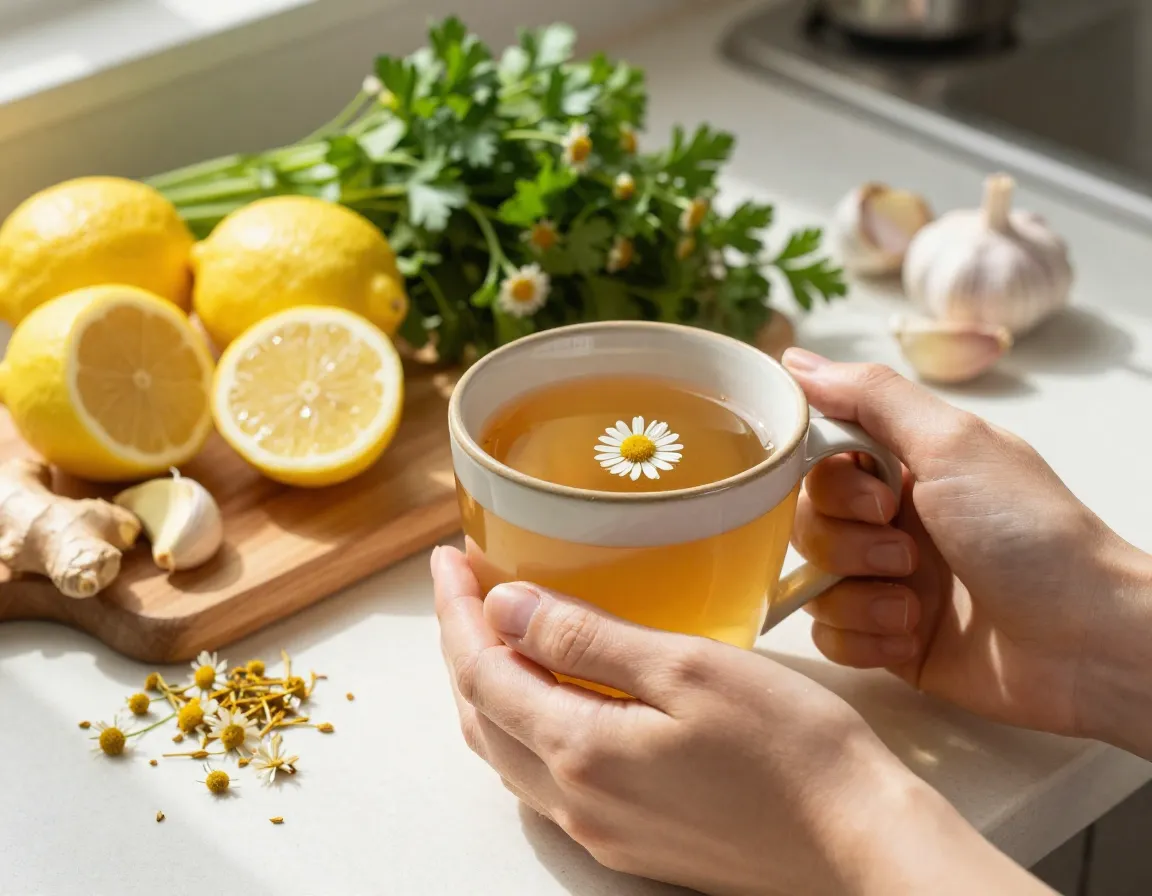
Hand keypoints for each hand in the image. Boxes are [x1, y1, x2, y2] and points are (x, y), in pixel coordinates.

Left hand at [432, 545, 1044, 895]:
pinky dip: (528, 723)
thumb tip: (506, 607)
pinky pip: (547, 777)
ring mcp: (602, 829)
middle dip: (462, 644)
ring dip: (490, 687)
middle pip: (482, 715)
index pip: (481, 671)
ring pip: (508, 751)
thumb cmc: (792, 751)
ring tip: (497, 629)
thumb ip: (586, 640)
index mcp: (581, 753)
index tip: (450, 558)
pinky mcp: (631, 840)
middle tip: (465, 586)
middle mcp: (577, 802)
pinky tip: (553, 694)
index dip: (456, 609)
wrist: (856, 844)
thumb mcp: (686, 669)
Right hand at [783, 348, 1151, 754]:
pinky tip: (909, 637)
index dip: (830, 481)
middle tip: (907, 551)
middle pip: (808, 521)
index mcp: (909, 467)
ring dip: (858, 595)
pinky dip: (863, 638)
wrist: (1085, 640)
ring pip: (813, 580)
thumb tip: (795, 360)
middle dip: (848, 542)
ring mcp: (890, 582)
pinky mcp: (890, 640)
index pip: (821, 459)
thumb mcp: (952, 443)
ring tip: (915, 606)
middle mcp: (894, 521)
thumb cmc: (1030, 533)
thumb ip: (870, 396)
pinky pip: (830, 635)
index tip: (876, 494)